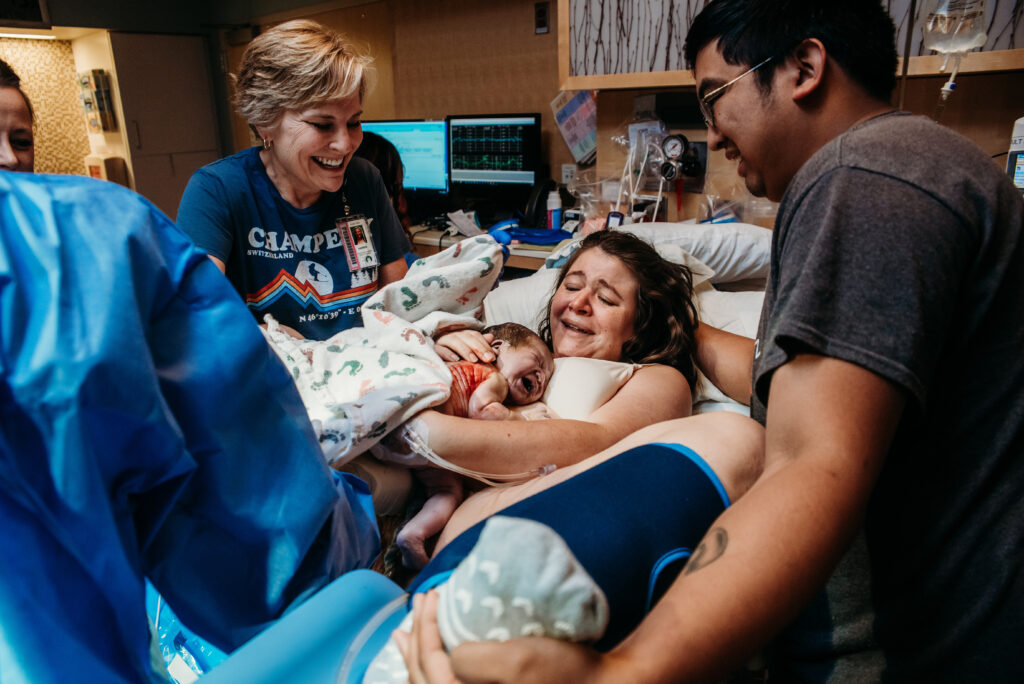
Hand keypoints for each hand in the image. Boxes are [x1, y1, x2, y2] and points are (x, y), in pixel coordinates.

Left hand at [396, 591, 611, 683]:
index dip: (426, 628)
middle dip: (416, 640)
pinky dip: (432, 672)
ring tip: (406, 633)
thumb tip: (450, 653)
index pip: (432, 666)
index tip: (432, 593)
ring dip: (416, 657)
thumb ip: (471, 661)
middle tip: (420, 601)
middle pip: (424, 678)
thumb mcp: (518, 660)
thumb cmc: (565, 673)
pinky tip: (428, 659)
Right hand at [433, 330, 494, 362]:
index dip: (485, 345)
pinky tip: (455, 360)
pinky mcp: (432, 349)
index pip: (475, 336)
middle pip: (467, 338)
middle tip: (488, 359)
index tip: (493, 357)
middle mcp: (453, 336)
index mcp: (463, 335)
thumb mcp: (470, 352)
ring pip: (454, 342)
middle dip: (479, 348)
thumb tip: (491, 337)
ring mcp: (441, 341)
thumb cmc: (455, 359)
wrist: (434, 364)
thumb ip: (481, 345)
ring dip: (465, 350)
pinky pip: (439, 349)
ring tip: (474, 360)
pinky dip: (447, 353)